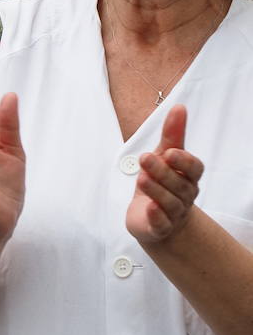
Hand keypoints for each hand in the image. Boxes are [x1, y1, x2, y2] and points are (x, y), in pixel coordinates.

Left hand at [126, 105, 203, 244]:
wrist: (154, 218)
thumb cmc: (162, 181)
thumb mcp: (164, 156)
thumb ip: (172, 135)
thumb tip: (179, 107)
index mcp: (188, 177)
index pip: (194, 169)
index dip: (184, 161)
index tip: (170, 151)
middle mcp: (184, 195)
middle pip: (178, 184)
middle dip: (162, 171)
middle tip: (145, 157)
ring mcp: (173, 213)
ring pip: (169, 202)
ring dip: (156, 190)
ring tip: (141, 178)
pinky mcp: (159, 227)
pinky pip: (161, 224)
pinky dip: (156, 217)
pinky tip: (148, 208)